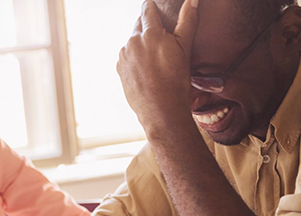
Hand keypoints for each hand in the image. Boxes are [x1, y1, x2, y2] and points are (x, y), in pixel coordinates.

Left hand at [117, 0, 198, 130]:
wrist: (160, 109)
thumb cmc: (176, 80)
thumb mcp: (185, 48)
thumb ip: (187, 21)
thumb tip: (192, 0)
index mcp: (149, 34)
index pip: (147, 11)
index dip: (151, 7)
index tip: (151, 5)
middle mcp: (132, 42)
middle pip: (138, 25)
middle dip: (147, 27)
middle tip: (159, 35)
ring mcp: (124, 56)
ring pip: (132, 42)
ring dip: (141, 43)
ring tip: (154, 56)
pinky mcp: (119, 69)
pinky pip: (127, 57)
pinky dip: (135, 57)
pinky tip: (146, 68)